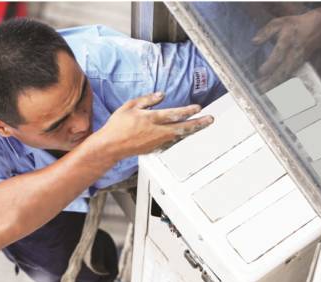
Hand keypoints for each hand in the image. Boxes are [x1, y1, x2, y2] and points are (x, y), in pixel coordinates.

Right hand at [99, 92, 213, 158]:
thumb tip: (161, 95)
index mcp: (150, 119)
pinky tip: (184, 134)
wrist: (110, 146)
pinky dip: (180, 137)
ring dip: (192, 130)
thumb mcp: (129, 107)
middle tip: (210, 120)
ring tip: (201, 125)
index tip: (198, 107)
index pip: (174, 114)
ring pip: (179, 136)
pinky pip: (171, 141)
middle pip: (182, 128)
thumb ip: (147, 100)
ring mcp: (156, 142)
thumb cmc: (117, 126)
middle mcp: (156, 132)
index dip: (188, 110)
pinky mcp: (154, 148)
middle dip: (198, 123)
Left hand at [252, 11, 320, 89]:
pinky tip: (270, 92)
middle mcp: (293, 53)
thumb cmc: (292, 26)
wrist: (316, 30)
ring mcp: (296, 61)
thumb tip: (254, 42)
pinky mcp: (298, 66)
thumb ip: (265, 32)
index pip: (279, 54)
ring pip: (286, 76)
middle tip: (259, 90)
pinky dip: (280, 86)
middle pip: (283, 70)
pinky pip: (288, 78)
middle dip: (272, 81)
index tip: (260, 72)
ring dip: (275, 86)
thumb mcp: (278, 23)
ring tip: (262, 94)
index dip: (271, 64)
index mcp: (287, 41)